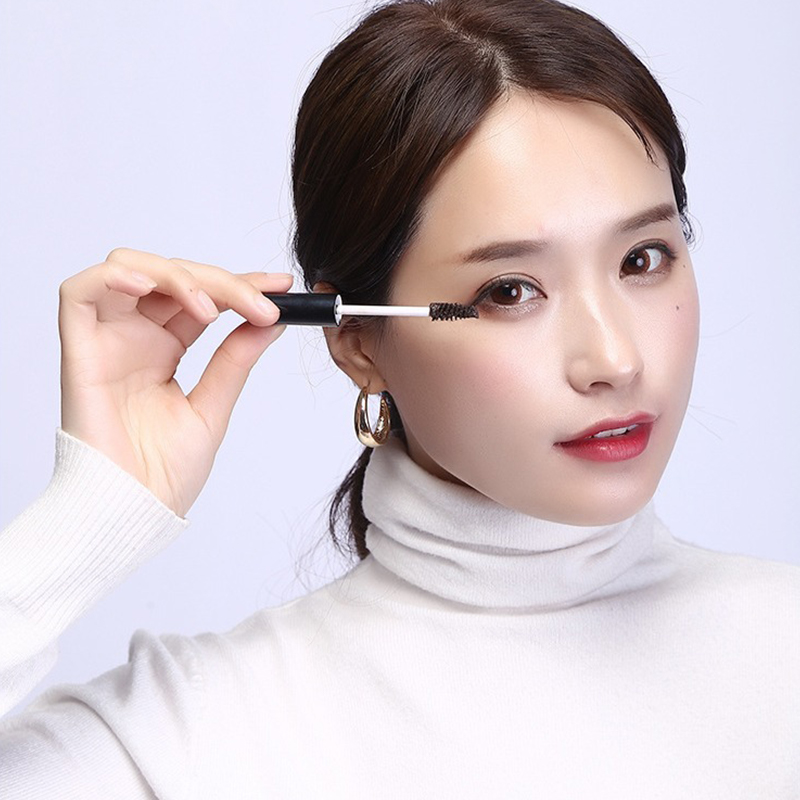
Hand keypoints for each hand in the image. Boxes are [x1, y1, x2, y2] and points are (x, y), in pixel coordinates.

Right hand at [58, 248, 292, 516]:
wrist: (135, 512)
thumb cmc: (164, 473)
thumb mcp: (213, 407)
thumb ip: (235, 359)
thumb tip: (271, 320)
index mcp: (163, 349)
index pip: (201, 295)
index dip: (240, 283)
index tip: (282, 286)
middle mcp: (135, 338)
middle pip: (173, 277)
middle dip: (223, 282)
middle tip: (263, 306)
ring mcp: (107, 341)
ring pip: (131, 269)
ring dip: (177, 276)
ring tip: (212, 309)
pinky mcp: (80, 351)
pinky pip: (79, 293)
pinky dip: (114, 275)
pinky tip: (150, 285)